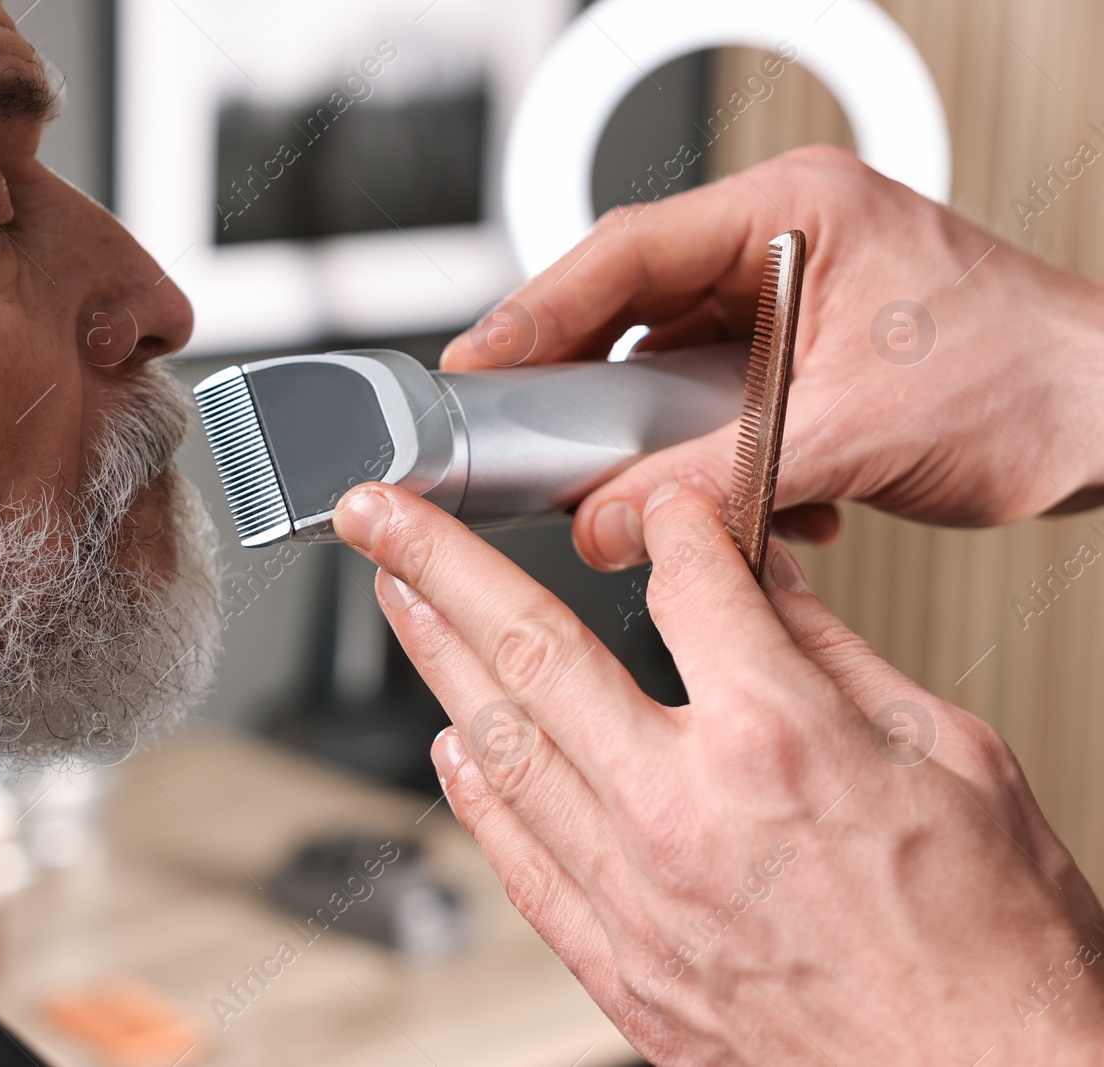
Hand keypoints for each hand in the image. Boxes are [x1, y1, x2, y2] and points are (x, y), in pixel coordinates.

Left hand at [333, 479, 1103, 1064]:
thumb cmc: (994, 952)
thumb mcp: (954, 759)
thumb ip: (834, 657)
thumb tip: (762, 584)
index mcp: (778, 739)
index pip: (684, 584)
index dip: (663, 523)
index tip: (650, 507)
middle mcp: (682, 810)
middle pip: (532, 645)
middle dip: (440, 562)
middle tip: (381, 514)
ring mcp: (636, 895)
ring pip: (500, 744)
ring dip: (432, 658)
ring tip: (395, 598)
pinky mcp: (620, 967)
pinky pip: (517, 860)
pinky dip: (473, 792)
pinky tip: (449, 741)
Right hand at [440, 146, 1103, 569]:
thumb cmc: (1034, 381)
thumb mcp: (855, 431)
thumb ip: (718, 479)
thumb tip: (612, 520)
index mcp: (794, 212)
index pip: (627, 250)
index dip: (539, 309)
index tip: (479, 361)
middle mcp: (782, 247)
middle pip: (633, 308)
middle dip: (592, 389)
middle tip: (534, 443)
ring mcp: (787, 304)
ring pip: (668, 370)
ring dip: (662, 441)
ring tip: (658, 490)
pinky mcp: (796, 362)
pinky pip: (714, 409)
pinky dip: (716, 463)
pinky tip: (758, 502)